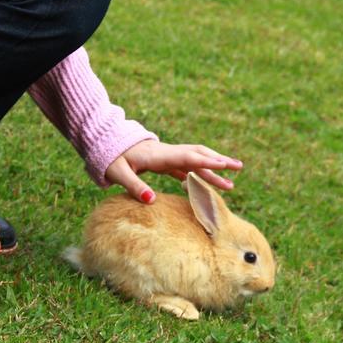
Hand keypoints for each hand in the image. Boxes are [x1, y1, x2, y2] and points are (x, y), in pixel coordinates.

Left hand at [104, 141, 243, 202]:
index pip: (187, 157)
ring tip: (231, 183)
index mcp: (158, 155)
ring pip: (196, 161)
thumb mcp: (118, 173)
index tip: (224, 166)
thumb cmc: (109, 158)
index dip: (206, 162)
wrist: (103, 142)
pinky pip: (187, 168)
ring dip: (213, 170)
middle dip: (220, 162)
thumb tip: (151, 200)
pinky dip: (200, 175)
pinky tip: (208, 185)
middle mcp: (167, 153)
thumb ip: (134, 185)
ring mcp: (167, 157)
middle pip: (198, 155)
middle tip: (239, 168)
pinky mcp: (164, 162)